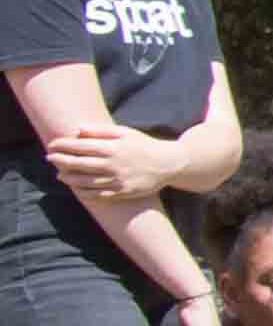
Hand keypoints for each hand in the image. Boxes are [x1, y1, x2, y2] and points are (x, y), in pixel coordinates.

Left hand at [46, 121, 165, 204]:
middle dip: (61, 160)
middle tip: (49, 158)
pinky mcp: (122, 192)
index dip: (63, 145)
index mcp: (113, 148)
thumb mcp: (125, 133)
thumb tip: (78, 130)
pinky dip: (84, 193)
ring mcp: (117, 180)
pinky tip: (76, 189)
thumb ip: (101, 131)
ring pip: (85, 181)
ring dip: (69, 178)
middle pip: (79, 164)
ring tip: (59, 175)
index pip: (81, 146)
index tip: (52, 144)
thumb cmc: (144, 145)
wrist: (169, 164)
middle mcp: (113, 165)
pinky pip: (98, 195)